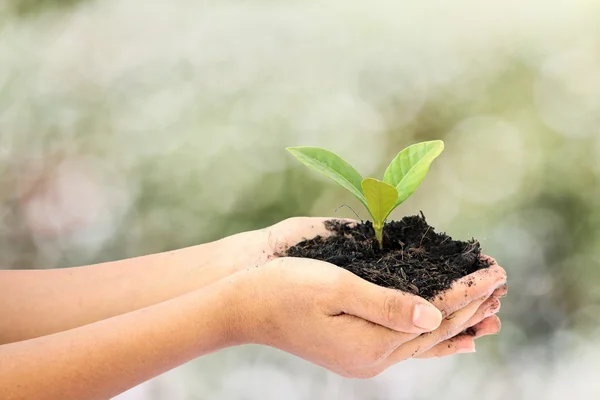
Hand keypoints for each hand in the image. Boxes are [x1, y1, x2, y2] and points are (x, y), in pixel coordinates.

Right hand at [215, 217, 506, 357]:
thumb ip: (387, 304)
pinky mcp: (355, 350)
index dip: (467, 291)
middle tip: (504, 283)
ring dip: (459, 325)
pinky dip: (433, 339)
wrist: (243, 307)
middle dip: (471, 306)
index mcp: (370, 343)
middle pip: (436, 331)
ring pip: (425, 342)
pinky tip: (447, 338)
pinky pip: (406, 346)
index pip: (434, 315)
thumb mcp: (335, 288)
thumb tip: (435, 318)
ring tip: (492, 317)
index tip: (496, 271)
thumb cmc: (284, 288)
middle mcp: (372, 358)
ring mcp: (363, 358)